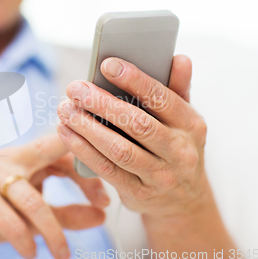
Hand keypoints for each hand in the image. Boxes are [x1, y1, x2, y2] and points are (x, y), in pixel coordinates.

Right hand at [0, 135, 108, 258]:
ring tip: (63, 254)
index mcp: (26, 155)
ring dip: (54, 231)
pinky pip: (10, 220)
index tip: (105, 198)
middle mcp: (10, 158)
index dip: (86, 170)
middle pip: (52, 156)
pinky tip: (32, 252)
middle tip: (104, 204)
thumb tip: (101, 216)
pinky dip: (25, 239)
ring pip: (34, 200)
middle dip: (81, 178)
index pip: (62, 150)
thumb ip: (68, 213)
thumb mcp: (37, 213)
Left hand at [56, 55, 209, 217]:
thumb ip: (178, 89)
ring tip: (65, 109)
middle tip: (75, 88)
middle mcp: (180, 151)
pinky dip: (83, 150)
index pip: (162, 98)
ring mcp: (160, 176)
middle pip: (137, 124)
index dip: (134, 80)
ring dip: (87, 127)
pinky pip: (107, 169)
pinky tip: (66, 132)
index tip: (107, 63)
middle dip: (101, 103)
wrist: (184, 200)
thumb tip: (180, 58)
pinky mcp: (138, 193)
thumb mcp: (184, 120)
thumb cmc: (176, 147)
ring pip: (118, 149)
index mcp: (191, 125)